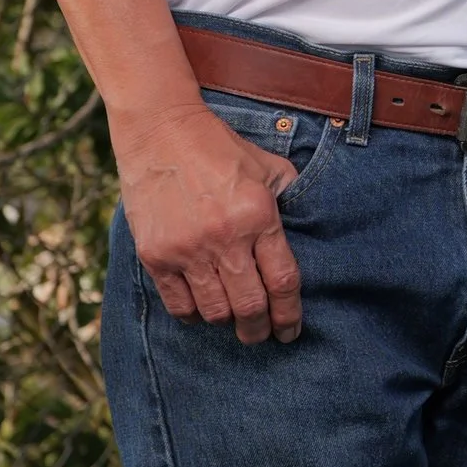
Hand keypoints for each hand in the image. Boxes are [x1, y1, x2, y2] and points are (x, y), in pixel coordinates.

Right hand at [114, 102, 304, 344]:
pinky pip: (178, 304)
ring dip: (228, 322)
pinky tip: (202, 309)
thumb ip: (293, 199)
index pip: (283, 282)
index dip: (290, 315)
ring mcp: (187, 249)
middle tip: (262, 335)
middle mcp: (224, 238)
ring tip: (233, 321)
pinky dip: (193, 314)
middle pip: (250, 306)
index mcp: (258, 216)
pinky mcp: (156, 255)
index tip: (291, 331)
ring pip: (214, 311)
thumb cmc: (220, 148)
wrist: (160, 131)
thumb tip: (311, 231)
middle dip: (259, 329)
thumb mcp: (269, 166)